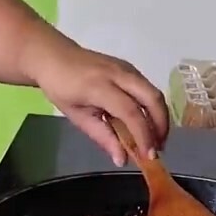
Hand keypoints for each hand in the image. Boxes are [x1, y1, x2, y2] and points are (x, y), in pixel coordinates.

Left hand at [30, 42, 170, 165]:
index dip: (143, 135)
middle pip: (152, 98)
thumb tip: (122, 159)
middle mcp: (118, 74)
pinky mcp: (129, 67)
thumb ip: (102, 137)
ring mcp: (126, 67)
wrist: (55, 56)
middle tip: (158, 148)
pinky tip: (147, 123)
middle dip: (161, 125)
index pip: (130, 112)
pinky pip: (147, 88)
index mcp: (100, 87)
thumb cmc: (61, 88)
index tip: (149, 156)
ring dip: (160, 117)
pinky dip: (152, 107)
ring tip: (155, 139)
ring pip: (154, 92)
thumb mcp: (77, 116)